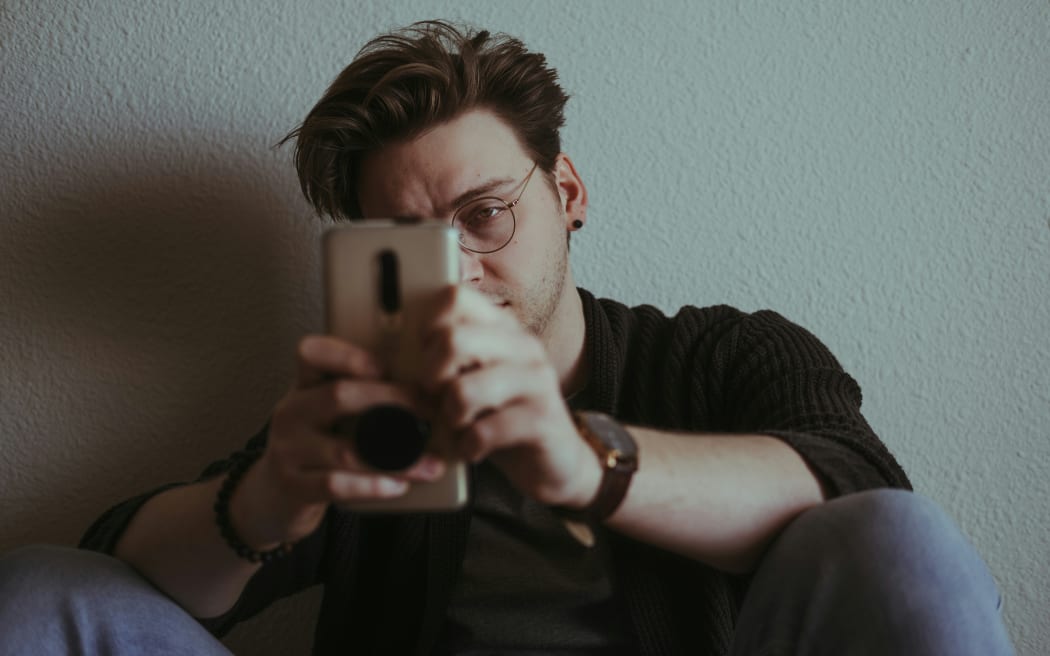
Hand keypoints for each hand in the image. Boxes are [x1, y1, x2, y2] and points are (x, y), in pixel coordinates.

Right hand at [231, 335, 445, 548]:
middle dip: (392, 402)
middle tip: (429, 411)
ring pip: (346, 451)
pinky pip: (336, 484)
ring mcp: (288, 450)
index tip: (385, 367)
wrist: (273, 496)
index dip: (349, 355)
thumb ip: (360, 399)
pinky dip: (372, 486)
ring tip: (430, 463)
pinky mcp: (292, 486)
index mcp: (303, 387)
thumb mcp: (327, 415)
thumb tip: (424, 392)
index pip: (311, 353)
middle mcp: (291, 412)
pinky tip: (398, 486)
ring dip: (397, 459)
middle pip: (338, 395)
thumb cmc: (315, 448)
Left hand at [417, 286, 600, 507]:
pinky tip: (475, 448)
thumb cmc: (503, 419)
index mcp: (502, 328)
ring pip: (463, 391)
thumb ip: (446, 361)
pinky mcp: (542, 419)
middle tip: (438, 398)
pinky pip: (483, 432)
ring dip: (449, 417)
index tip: (430, 358)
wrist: (556, 463)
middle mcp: (522, 346)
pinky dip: (468, 446)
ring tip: (459, 426)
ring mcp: (536, 380)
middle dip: (431, 377)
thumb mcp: (473, 381)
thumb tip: (396, 356)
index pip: (454, 297)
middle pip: (452, 340)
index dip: (428, 328)